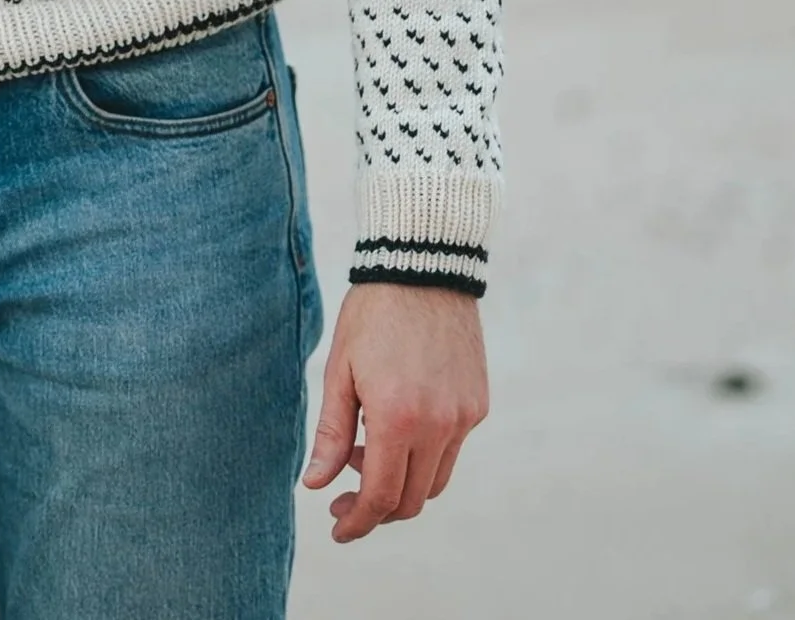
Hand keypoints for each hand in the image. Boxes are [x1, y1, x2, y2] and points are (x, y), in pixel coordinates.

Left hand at [302, 282, 487, 542]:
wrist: (422, 265)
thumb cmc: (372, 314)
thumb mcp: (340, 370)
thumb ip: (331, 434)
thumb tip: (316, 485)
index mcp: (397, 418)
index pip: (380, 496)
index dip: (358, 522)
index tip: (339, 529)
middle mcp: (438, 424)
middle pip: (410, 499)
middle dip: (377, 509)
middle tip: (346, 495)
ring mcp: (463, 416)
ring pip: (434, 480)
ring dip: (402, 482)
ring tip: (369, 450)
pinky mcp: (477, 404)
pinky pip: (452, 448)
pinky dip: (425, 453)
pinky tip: (399, 424)